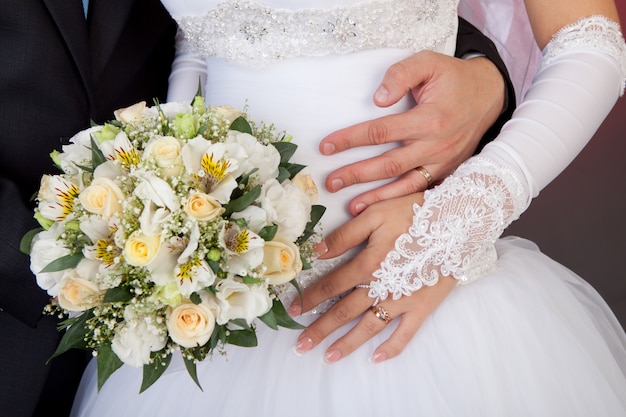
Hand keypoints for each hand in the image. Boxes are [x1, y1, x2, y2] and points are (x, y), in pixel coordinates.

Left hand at [288, 193, 456, 362]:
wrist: (458, 222)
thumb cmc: (415, 213)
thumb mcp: (375, 214)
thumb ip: (345, 235)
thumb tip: (318, 252)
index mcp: (367, 264)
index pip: (331, 286)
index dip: (311, 298)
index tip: (295, 309)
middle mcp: (381, 288)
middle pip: (344, 312)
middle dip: (320, 329)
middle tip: (301, 345)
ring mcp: (402, 301)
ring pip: (369, 327)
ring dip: (347, 343)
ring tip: (328, 356)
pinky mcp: (423, 307)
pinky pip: (405, 333)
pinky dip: (392, 348)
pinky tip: (377, 357)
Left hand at [321, 51, 504, 214]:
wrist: (489, 95)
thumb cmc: (453, 78)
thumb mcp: (428, 62)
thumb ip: (401, 75)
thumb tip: (377, 99)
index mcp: (429, 118)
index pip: (380, 132)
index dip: (350, 139)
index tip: (326, 146)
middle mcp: (435, 145)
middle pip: (388, 164)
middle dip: (356, 174)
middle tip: (330, 182)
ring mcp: (442, 161)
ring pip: (404, 184)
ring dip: (376, 197)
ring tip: (350, 206)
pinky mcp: (447, 171)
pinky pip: (420, 190)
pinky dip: (399, 200)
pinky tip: (380, 208)